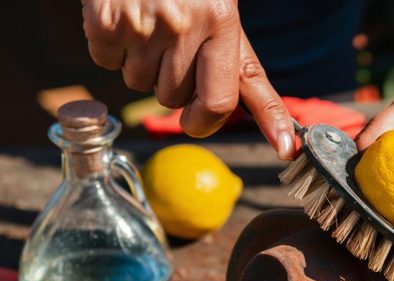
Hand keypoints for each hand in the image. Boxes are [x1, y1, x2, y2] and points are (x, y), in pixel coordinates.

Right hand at [81, 0, 295, 158]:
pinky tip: (125, 21)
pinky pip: (108, 65)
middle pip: (178, 101)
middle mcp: (186, 25)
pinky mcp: (106, 23)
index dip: (256, 122)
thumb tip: (271, 128)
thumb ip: (236, 67)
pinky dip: (112, 50)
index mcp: (221, 21)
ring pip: (142, 87)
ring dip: (144, 67)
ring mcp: (144, 25)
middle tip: (174, 48)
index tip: (285, 148)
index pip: (232, 92)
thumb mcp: (221, 16)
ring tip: (150, 27)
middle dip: (174, 87)